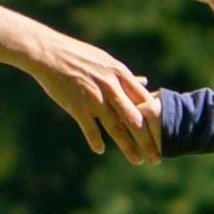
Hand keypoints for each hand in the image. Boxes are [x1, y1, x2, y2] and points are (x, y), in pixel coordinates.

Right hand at [30, 33, 160, 164]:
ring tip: (138, 161)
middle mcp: (112, 88)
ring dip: (128, 147)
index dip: (155, 120)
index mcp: (120, 75)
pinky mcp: (78, 106)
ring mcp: (95, 98)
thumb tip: (145, 81)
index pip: (144, 101)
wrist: (49, 53)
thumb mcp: (107, 62)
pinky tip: (100, 150)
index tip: (163, 135)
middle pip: (135, 119)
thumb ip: (126, 77)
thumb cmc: (79, 55)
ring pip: (116, 128)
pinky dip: (95, 140)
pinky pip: (90, 128)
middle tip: (157, 158)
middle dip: (147, 141)